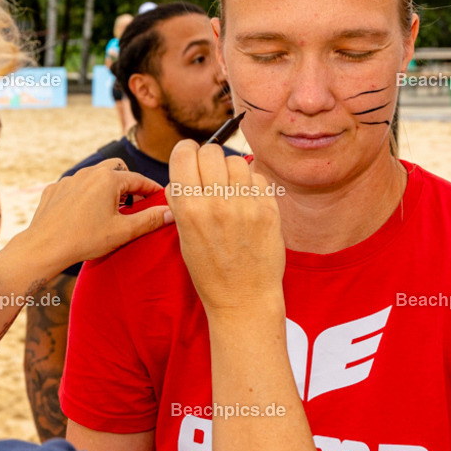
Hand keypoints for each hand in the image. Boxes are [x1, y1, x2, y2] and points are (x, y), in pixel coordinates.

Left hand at [21, 159, 170, 273]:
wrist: (44, 248)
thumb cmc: (84, 239)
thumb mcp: (123, 231)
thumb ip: (150, 220)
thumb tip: (171, 212)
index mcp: (108, 179)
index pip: (139, 179)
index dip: (152, 190)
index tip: (161, 198)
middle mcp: (88, 173)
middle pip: (117, 168)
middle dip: (128, 182)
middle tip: (135, 202)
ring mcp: (69, 180)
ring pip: (94, 175)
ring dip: (106, 187)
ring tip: (112, 208)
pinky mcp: (54, 189)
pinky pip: (76, 185)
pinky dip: (86, 194)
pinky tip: (86, 212)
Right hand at [166, 140, 284, 316]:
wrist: (244, 299)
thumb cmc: (210, 272)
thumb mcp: (184, 238)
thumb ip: (181, 203)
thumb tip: (181, 176)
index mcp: (189, 210)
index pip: (184, 154)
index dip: (186, 152)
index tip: (190, 158)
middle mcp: (217, 203)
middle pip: (210, 152)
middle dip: (207, 159)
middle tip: (210, 175)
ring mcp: (245, 206)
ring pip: (236, 161)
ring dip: (231, 170)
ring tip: (231, 188)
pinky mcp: (269, 210)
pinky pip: (258, 178)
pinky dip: (252, 184)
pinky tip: (248, 201)